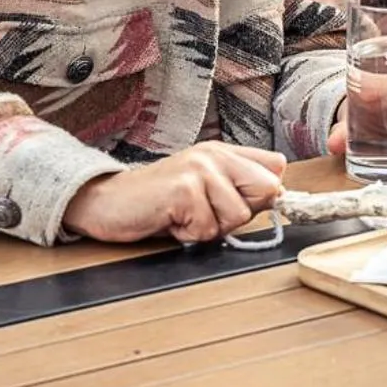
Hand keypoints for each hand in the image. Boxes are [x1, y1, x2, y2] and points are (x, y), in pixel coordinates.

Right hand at [63, 141, 286, 243]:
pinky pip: (208, 228)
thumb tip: (279, 196)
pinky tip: (171, 221)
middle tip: (205, 212)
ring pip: (238, 215)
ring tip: (184, 216)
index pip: (276, 167)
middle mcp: (215, 155)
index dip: (267, 194)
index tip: (244, 205)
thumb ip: (238, 187)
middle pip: (268, 191)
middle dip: (239, 214)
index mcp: (224, 152)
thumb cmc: (158, 201)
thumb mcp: (204, 188)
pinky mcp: (183, 190)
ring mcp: (199, 169)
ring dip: (210, 228)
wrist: (107, 202)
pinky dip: (189, 234)